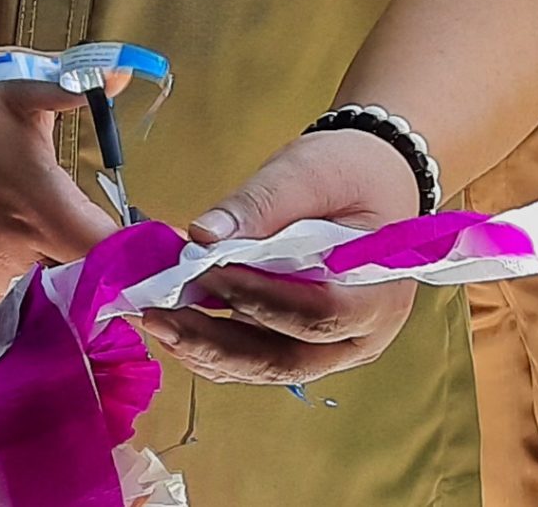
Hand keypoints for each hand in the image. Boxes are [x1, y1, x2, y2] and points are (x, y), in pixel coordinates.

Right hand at [0, 51, 116, 296]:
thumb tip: (124, 77)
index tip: (165, 251)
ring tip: (90, 253)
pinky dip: (36, 279)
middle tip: (135, 256)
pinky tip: (43, 248)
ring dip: (71, 279)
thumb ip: (76, 85)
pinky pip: (13, 289)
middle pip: (82, 286)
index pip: (105, 253)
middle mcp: (12, 245)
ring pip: (47, 294)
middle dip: (111, 275)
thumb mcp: (18, 78)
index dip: (140, 259)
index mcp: (36, 202)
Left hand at [140, 128, 420, 385]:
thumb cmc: (353, 171)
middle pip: (285, 359)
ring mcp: (332, 347)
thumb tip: (204, 235)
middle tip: (160, 318)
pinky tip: (177, 323)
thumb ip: (261, 204)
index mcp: (379, 296)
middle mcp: (360, 337)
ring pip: (264, 365)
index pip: (319, 313)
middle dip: (216, 343)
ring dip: (207, 349)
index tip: (206, 273)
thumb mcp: (311, 172)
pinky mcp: (303, 342)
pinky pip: (257, 354)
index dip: (259, 298)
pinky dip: (215, 343)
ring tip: (157, 320)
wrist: (372, 176)